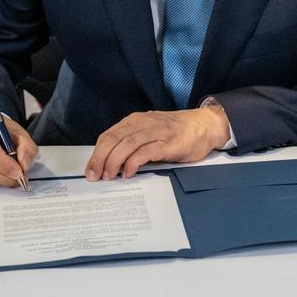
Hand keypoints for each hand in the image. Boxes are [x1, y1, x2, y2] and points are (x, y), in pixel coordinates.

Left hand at [85, 104, 231, 180]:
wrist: (206, 125)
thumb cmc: (178, 131)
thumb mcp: (151, 132)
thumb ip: (134, 142)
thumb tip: (112, 163)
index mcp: (137, 120)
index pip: (109, 135)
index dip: (96, 154)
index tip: (90, 170)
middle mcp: (144, 123)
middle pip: (114, 140)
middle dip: (100, 159)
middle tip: (95, 176)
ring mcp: (157, 132)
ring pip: (126, 145)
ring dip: (113, 162)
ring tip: (110, 176)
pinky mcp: (169, 143)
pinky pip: (145, 152)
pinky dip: (132, 163)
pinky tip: (129, 173)